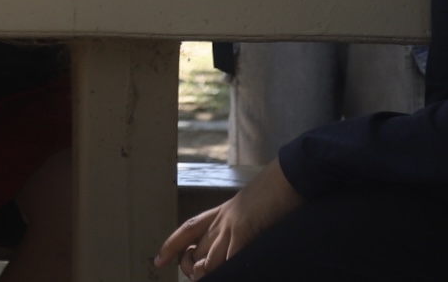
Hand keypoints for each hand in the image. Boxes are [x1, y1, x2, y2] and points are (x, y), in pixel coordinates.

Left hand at [153, 160, 303, 277]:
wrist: (288, 176)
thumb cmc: (275, 194)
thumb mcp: (250, 210)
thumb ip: (239, 227)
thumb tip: (237, 245)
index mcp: (220, 212)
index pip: (187, 230)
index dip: (170, 246)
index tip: (159, 261)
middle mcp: (221, 220)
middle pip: (194, 252)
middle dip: (192, 269)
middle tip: (199, 276)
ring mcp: (231, 226)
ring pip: (208, 262)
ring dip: (209, 274)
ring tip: (212, 277)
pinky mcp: (244, 231)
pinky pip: (229, 261)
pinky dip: (228, 271)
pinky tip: (232, 274)